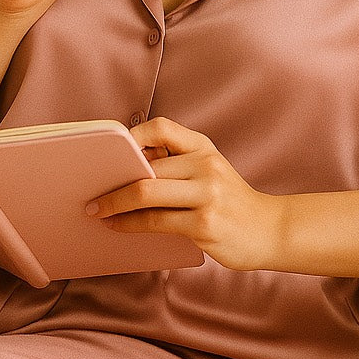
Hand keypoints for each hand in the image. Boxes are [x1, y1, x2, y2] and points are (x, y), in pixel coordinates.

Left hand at [86, 117, 283, 271]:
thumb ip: (177, 165)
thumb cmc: (232, 202)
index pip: (162, 128)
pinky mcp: (204, 224)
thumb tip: (126, 167)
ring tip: (96, 210)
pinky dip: (129, 223)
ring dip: (114, 203)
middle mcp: (206, 166)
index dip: (132, 136)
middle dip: (111, 179)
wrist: (272, 230)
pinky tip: (117, 225)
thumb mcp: (211, 171)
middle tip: (87, 190)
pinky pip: (155, 221)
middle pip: (146, 167)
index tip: (108, 152)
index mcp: (204, 148)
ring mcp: (207, 195)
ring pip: (146, 193)